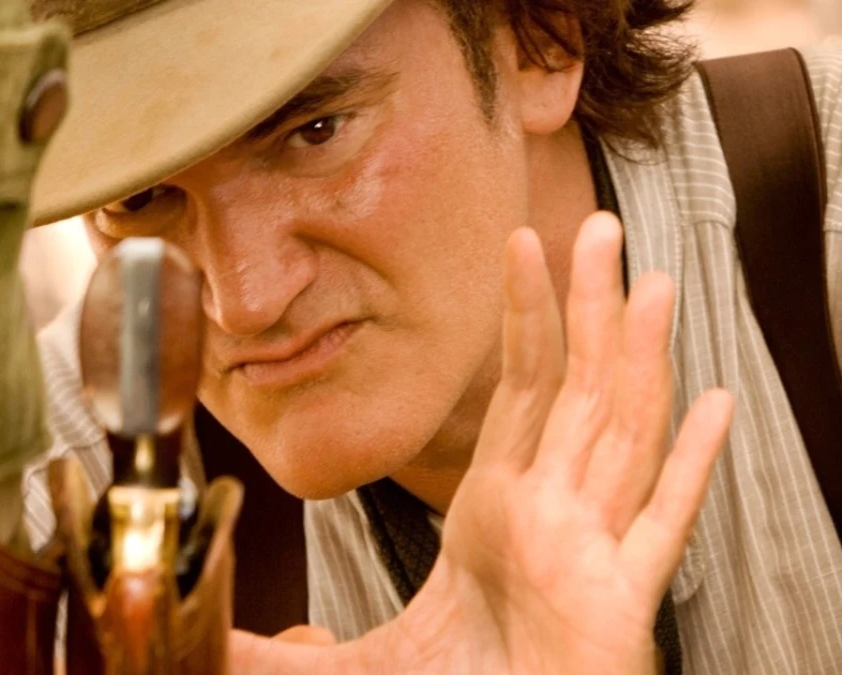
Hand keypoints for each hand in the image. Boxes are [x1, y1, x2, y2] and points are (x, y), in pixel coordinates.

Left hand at [229, 212, 733, 673]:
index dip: (526, 321)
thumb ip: (280, 650)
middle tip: (601, 227)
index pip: (520, 395)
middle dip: (589, 308)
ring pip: (620, 435)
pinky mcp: (620, 603)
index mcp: (496, 515)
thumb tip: (207, 635)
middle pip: (577, 390)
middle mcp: (550, 518)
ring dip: (636, 359)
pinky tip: (710, 406)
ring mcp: (590, 555)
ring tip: (652, 285)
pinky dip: (687, 467)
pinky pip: (659, 525)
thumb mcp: (354, 668)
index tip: (521, 249)